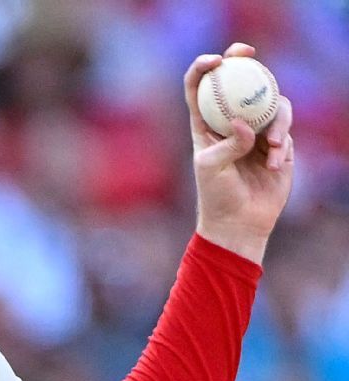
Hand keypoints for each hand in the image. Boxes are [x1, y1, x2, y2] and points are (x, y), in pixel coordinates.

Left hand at [185, 43, 294, 262]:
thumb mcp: (211, 169)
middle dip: (244, 61)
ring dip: (277, 121)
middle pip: (238, 82)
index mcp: (205, 125)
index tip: (215, 60)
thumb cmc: (216, 196)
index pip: (199, 88)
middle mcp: (231, 123)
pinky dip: (283, 145)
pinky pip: (286, 131)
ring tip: (274, 147)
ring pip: (271, 104)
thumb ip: (227, 144)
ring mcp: (256, 131)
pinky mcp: (278, 144)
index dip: (203, 68)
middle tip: (249, 53)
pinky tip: (276, 164)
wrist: (241, 222)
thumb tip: (245, 125)